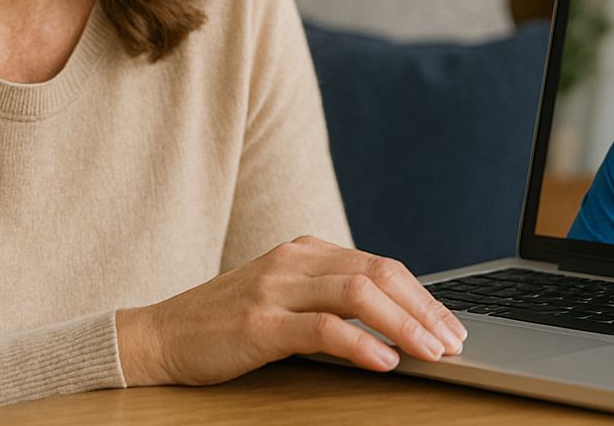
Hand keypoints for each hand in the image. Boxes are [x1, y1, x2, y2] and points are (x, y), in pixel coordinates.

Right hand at [115, 234, 466, 385]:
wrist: (160, 336)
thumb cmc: (225, 323)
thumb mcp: (284, 300)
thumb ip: (330, 301)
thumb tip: (394, 325)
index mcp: (306, 251)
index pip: (381, 265)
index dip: (422, 296)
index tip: (450, 325)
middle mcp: (295, 261)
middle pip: (379, 274)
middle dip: (424, 309)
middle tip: (453, 341)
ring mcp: (276, 289)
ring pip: (358, 294)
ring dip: (404, 324)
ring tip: (431, 352)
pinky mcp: (259, 323)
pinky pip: (322, 328)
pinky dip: (361, 344)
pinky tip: (384, 361)